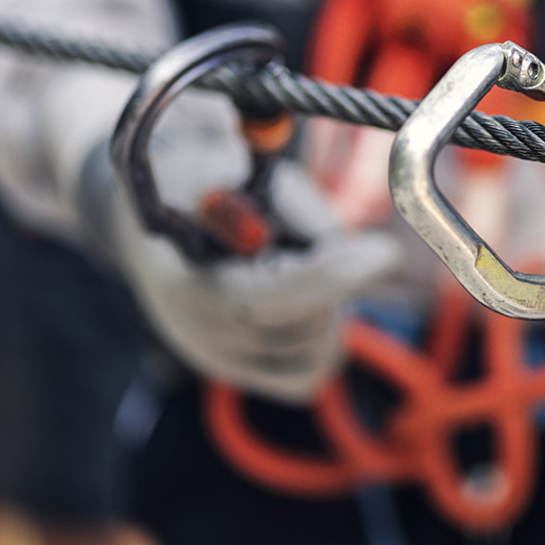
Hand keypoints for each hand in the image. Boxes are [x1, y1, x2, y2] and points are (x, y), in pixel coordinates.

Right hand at [83, 95, 400, 402]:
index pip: (270, 296)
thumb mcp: (242, 170)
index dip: (333, 276)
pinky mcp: (243, 374)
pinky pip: (310, 371)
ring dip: (328, 303)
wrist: (158, 212)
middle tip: (316, 235)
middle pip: (304, 323)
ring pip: (316, 348)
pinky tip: (302, 295)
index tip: (387, 253)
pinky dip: (322, 335)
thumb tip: (346, 250)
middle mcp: (197, 333)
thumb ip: (288, 207)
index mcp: (184, 279)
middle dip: (332, 278)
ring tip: (292, 258)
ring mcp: (218, 361)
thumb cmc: (208, 181)